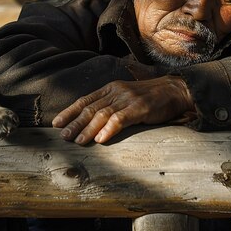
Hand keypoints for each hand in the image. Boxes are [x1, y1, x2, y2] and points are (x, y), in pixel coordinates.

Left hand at [51, 75, 194, 144]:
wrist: (175, 90)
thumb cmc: (150, 97)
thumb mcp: (126, 97)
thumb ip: (111, 105)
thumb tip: (92, 122)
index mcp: (110, 88)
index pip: (85, 100)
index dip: (70, 111)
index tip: (56, 123)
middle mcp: (116, 92)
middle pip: (90, 108)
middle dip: (74, 122)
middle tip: (62, 136)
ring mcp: (128, 99)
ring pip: (102, 114)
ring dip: (88, 129)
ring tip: (78, 141)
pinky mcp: (140, 108)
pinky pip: (121, 119)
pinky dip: (109, 129)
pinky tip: (100, 139)